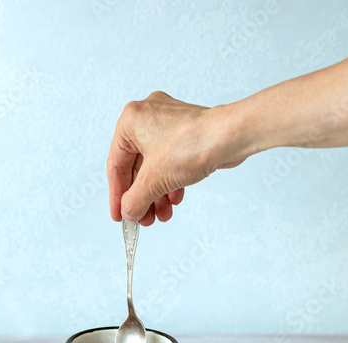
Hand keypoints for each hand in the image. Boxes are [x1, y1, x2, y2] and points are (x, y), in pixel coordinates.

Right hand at [107, 91, 246, 224]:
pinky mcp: (186, 134)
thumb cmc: (192, 144)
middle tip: (143, 219)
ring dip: (157, 194)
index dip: (116, 195)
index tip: (119, 214)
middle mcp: (147, 118)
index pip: (116, 165)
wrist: (231, 137)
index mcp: (131, 121)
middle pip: (137, 168)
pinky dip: (170, 183)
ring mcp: (168, 125)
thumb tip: (129, 212)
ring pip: (155, 167)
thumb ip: (135, 200)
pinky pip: (171, 163)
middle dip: (142, 197)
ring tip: (162, 215)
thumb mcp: (154, 180)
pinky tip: (175, 200)